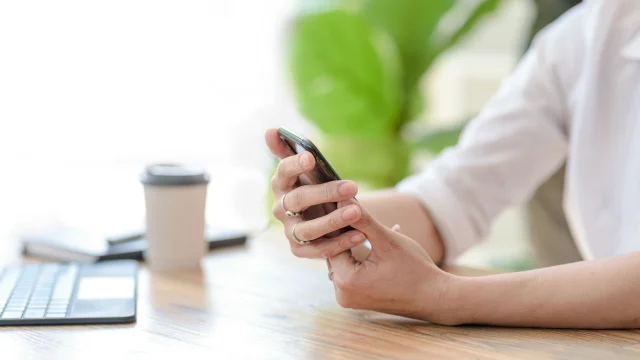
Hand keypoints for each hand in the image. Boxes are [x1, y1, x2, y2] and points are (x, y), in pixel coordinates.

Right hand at [265, 128, 367, 258]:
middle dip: (325, 193)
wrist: (320, 218)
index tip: (311, 157)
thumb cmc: (312, 186)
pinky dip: (340, 243)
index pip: (283, 172)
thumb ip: (287, 149)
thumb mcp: (304, 169)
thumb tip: (270, 130)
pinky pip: (319, 249)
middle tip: (352, 186)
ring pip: (308, 229)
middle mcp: (280, 208)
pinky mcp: (299, 250)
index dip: (295, 165)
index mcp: (281, 184)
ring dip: (333, 221)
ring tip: (357, 212)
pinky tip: (360, 235)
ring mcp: (289, 231)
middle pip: (298, 200)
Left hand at [329, 200, 458, 324]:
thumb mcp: (387, 240)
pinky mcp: (357, 300)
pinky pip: (353, 271)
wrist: (435, 298)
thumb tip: (340, 199)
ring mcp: (349, 299)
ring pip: (345, 261)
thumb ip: (362, 220)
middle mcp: (342, 294)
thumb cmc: (415, 269)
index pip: (332, 243)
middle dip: (347, 232)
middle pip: (337, 253)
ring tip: (360, 220)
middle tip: (348, 208)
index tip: (340, 204)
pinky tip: (377, 240)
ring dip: (355, 243)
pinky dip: (362, 256)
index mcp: (346, 280)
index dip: (338, 223)